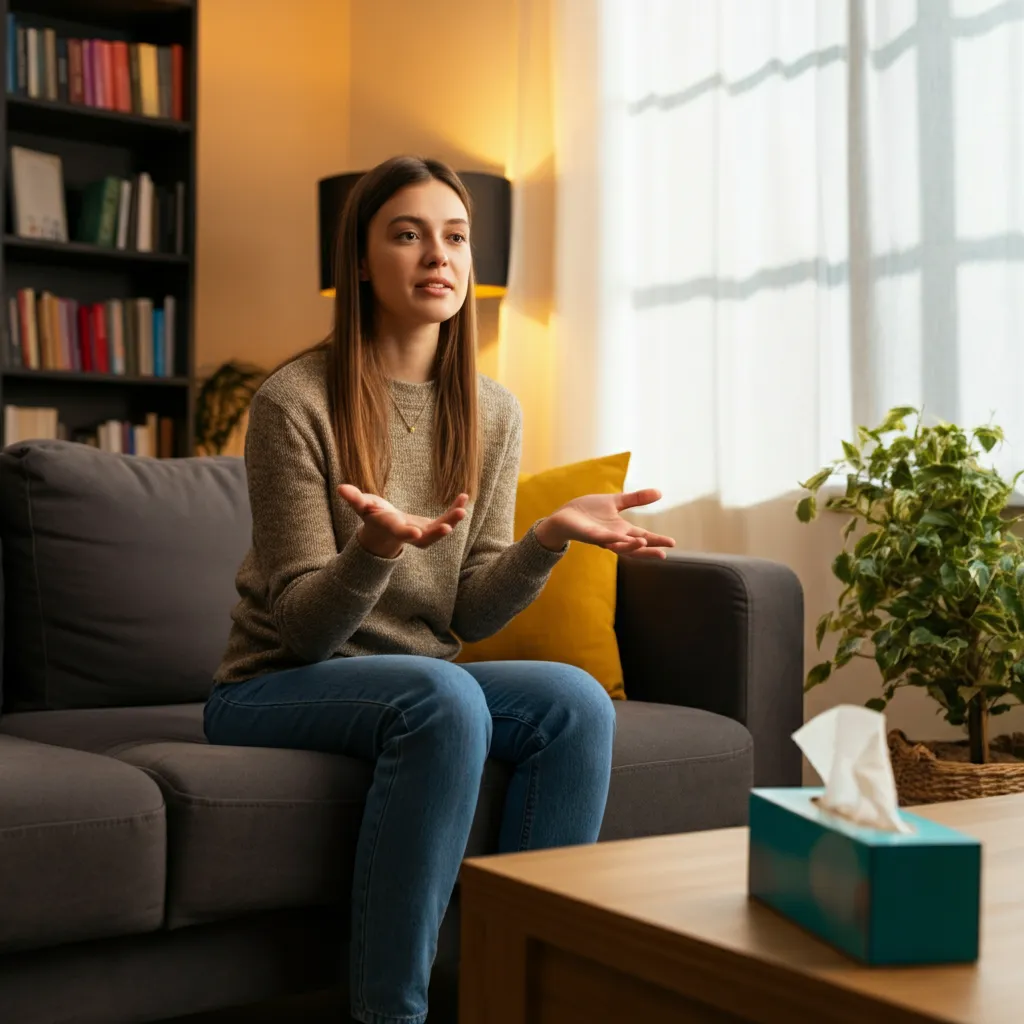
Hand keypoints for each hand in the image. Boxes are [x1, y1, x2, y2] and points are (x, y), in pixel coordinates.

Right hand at [338, 484, 467, 558]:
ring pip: (438, 531)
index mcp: (391, 528)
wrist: (384, 531)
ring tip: (462, 510)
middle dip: (435, 534)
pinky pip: (445, 520)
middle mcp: (408, 534)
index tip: (416, 532)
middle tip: (448, 528)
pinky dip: (455, 510)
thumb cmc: (372, 515)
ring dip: (451, 522)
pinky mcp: (431, 527)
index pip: (399, 532)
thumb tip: (341, 488)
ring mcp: (421, 533)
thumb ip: (354, 498)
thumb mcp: (362, 506)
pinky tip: (464, 497)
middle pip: (423, 538)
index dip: (406, 532)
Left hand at [535, 489, 675, 558]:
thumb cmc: (588, 511)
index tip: (672, 544)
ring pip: (618, 546)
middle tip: (663, 554)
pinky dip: (611, 539)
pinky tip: (620, 537)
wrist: (564, 516)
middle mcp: (613, 537)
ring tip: (643, 542)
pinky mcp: (588, 535)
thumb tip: (660, 493)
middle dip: (648, 550)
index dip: (656, 541)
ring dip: (630, 546)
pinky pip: (601, 538)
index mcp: (621, 530)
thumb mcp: (616, 502)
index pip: (643, 537)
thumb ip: (636, 499)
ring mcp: (601, 538)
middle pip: (634, 547)